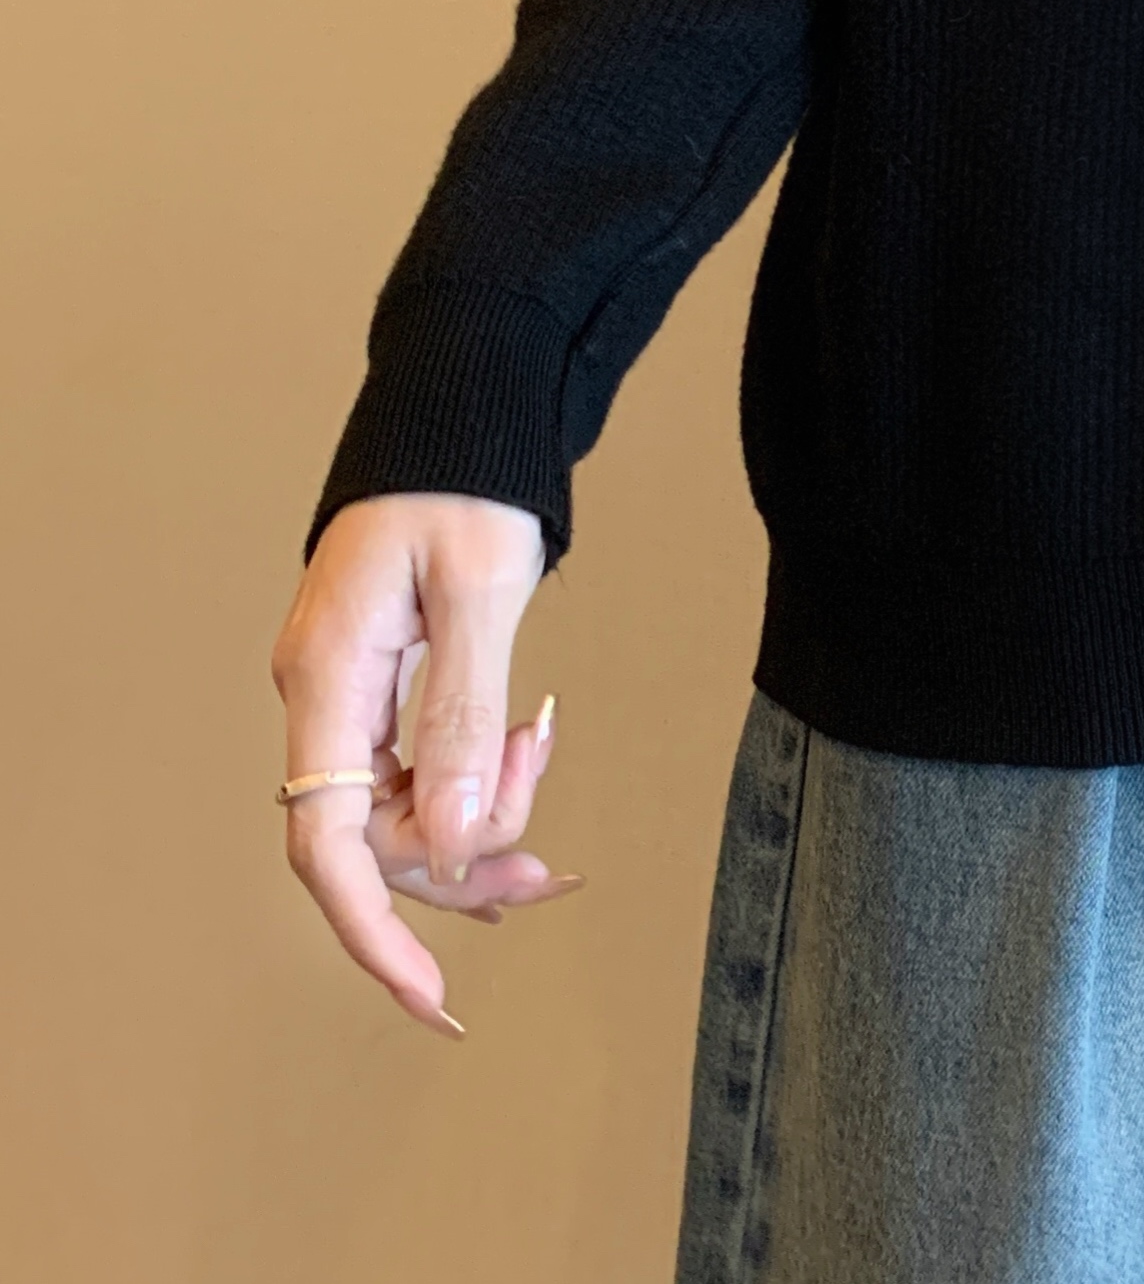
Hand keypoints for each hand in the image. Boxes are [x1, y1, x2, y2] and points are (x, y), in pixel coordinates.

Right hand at [269, 492, 573, 1036]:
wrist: (460, 413)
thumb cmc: (466, 480)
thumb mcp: (479, 588)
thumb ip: (463, 712)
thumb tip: (461, 834)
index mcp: (329, 676)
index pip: (330, 845)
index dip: (375, 932)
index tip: (431, 995)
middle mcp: (323, 696)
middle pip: (377, 840)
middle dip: (466, 861)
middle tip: (555, 866)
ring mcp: (348, 694)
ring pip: (404, 810)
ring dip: (479, 822)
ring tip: (543, 784)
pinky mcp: (380, 686)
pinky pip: (417, 768)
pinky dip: (474, 780)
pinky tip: (520, 754)